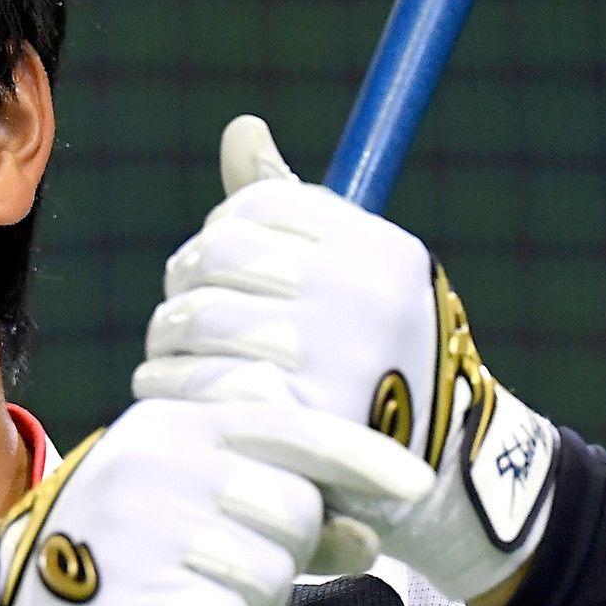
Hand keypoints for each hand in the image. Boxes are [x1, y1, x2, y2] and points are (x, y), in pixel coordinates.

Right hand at [0, 397, 428, 605]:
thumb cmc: (113, 560)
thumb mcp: (189, 514)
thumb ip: (275, 515)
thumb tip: (367, 535)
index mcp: (176, 420)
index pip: (292, 423)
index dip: (362, 456)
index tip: (412, 485)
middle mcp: (160, 456)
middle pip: (293, 508)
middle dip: (291, 563)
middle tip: (246, 592)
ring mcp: (141, 519)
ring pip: (268, 572)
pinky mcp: (128, 586)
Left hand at [131, 116, 558, 604]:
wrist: (440, 476)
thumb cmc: (384, 361)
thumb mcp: (360, 277)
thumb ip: (293, 209)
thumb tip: (241, 129)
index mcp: (378, 250)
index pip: (258, 207)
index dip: (222, 234)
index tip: (218, 267)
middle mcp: (360, 294)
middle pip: (218, 258)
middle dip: (186, 284)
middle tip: (181, 314)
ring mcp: (330, 357)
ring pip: (197, 318)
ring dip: (167, 336)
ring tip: (167, 353)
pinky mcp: (295, 420)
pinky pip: (196, 381)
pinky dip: (166, 382)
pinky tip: (165, 388)